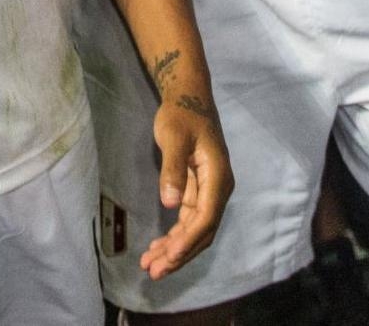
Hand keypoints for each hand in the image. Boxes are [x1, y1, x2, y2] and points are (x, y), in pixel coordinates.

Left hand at [141, 93, 230, 279]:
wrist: (188, 96)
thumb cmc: (182, 114)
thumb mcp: (175, 137)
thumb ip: (173, 169)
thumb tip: (170, 203)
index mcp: (218, 178)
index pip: (206, 218)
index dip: (188, 240)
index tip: (168, 256)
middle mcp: (217, 189)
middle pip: (202, 231)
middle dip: (180, 254)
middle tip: (154, 271)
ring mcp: (208, 192)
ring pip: (195, 230)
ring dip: (175, 249)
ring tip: (150, 265)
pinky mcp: (197, 191)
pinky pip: (188, 221)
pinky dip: (174, 236)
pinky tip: (157, 247)